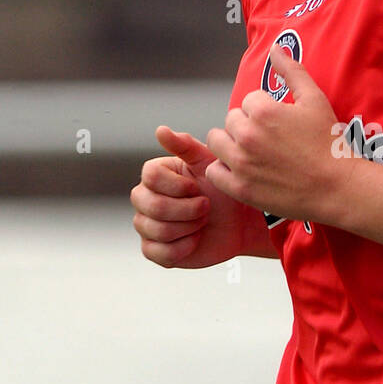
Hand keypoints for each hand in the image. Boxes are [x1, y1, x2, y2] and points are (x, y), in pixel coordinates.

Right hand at [130, 126, 275, 266]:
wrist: (238, 222)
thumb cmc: (221, 189)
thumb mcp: (208, 162)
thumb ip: (185, 145)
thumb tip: (161, 130)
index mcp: (154, 175)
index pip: (151, 176)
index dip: (179, 185)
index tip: (199, 187)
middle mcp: (144, 199)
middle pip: (152, 205)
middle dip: (188, 209)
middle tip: (206, 207)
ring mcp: (146, 225)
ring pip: (157, 230)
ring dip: (189, 227)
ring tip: (202, 221)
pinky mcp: (154, 250)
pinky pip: (159, 253)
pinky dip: (183, 247)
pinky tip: (196, 239)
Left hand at [204, 43, 347, 224]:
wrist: (337, 186)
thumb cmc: (328, 144)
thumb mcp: (314, 100)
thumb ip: (292, 71)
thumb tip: (275, 49)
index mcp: (262, 111)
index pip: (248, 101)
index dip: (265, 110)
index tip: (280, 123)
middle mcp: (247, 136)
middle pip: (231, 120)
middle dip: (247, 125)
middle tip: (269, 139)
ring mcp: (241, 164)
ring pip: (217, 142)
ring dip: (230, 144)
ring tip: (252, 152)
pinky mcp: (240, 188)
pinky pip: (214, 172)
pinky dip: (224, 170)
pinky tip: (243, 170)